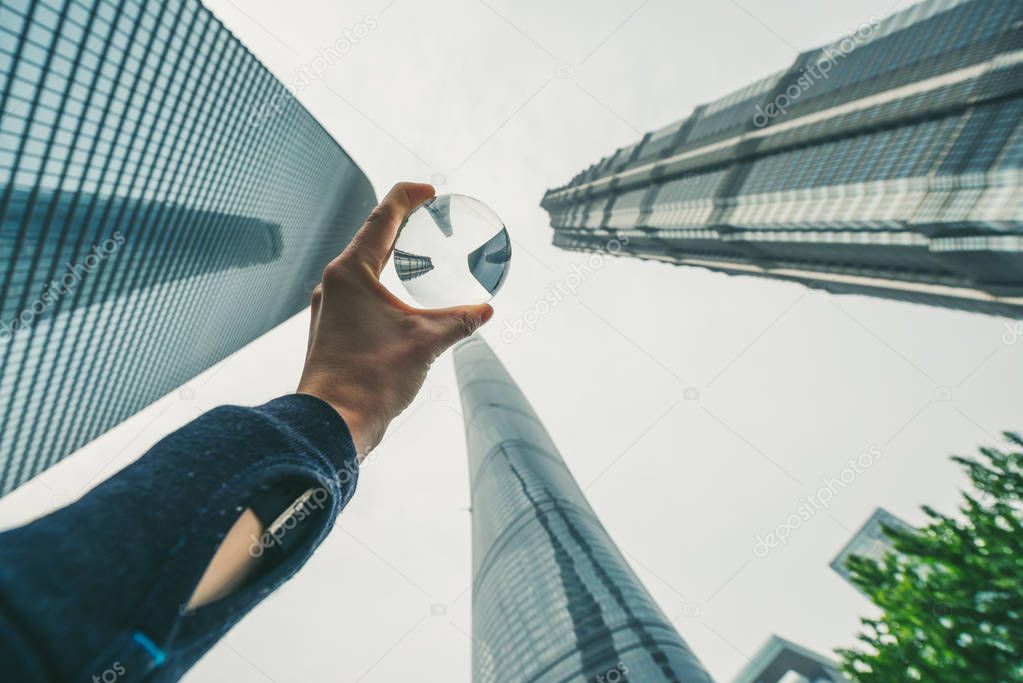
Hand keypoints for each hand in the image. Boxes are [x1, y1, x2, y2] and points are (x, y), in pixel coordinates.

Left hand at [297, 182, 492, 458]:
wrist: (333, 421)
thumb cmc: (372, 377)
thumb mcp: (425, 342)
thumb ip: (458, 321)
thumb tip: (485, 311)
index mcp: (352, 272)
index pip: (383, 218)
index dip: (408, 197)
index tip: (430, 191)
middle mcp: (334, 283)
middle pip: (370, 238)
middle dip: (400, 224)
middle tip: (427, 215)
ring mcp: (329, 306)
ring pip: (362, 267)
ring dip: (388, 254)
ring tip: (413, 252)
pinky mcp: (331, 328)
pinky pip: (357, 292)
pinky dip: (380, 282)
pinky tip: (396, 298)